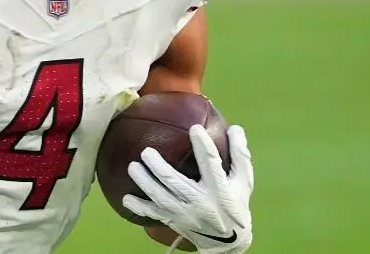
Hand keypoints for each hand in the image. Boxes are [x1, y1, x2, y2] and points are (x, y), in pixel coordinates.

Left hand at [123, 125, 253, 253]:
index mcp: (220, 190)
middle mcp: (201, 203)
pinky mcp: (175, 222)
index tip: (194, 128)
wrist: (228, 242)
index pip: (211, 165)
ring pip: (161, 197)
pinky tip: (126, 198)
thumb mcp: (244, 182)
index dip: (203, 146)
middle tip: (146, 151)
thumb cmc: (235, 204)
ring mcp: (186, 214)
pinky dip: (139, 207)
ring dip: (145, 182)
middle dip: (158, 167)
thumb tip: (236, 128)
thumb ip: (240, 155)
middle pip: (176, 183)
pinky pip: (154, 214)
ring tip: (132, 166)